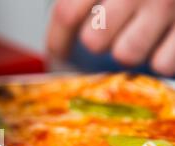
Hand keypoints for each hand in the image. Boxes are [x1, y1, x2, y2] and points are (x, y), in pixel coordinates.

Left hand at [47, 0, 174, 75]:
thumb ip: (81, 0)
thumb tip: (60, 30)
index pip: (66, 14)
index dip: (58, 40)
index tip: (58, 51)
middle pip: (93, 40)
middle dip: (98, 40)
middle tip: (112, 28)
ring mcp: (168, 4)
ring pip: (126, 54)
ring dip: (130, 49)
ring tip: (141, 31)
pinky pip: (163, 64)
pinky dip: (162, 58)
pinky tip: (166, 39)